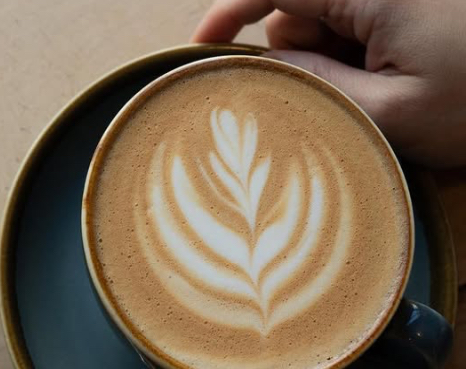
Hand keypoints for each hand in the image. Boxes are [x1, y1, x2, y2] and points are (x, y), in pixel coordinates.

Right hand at [192, 0, 465, 167]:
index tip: (200, 51)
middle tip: (346, 98)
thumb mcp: (391, 113)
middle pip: (299, 11)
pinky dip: (363, 58)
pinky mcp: (413, 8)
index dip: (227, 14)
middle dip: (303, 56)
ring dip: (339, 63)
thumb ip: (317, 88)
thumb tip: (267, 70)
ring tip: (387, 95)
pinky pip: (361, 26)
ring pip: (329, 23)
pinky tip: (398, 83)